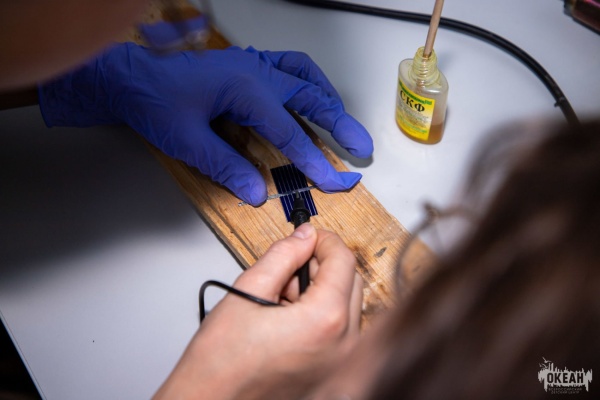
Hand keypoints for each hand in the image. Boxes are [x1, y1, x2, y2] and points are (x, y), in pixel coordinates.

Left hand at [38, 43, 373, 204]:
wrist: (132, 78)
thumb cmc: (154, 102)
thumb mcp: (189, 141)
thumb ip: (227, 167)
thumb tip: (257, 192)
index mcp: (245, 89)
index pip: (290, 132)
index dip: (315, 161)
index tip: (334, 181)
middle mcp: (256, 72)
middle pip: (310, 99)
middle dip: (340, 125)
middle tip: (361, 149)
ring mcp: (253, 64)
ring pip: (305, 76)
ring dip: (328, 99)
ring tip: (344, 121)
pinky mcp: (247, 65)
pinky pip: (289, 65)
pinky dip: (308, 79)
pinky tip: (312, 93)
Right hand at [153, 223, 362, 399]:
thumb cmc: (221, 361)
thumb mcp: (248, 290)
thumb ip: (283, 256)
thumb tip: (304, 236)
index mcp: (325, 321)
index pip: (343, 261)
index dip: (325, 240)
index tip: (309, 235)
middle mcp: (344, 346)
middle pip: (351, 282)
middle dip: (322, 267)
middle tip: (288, 270)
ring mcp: (341, 364)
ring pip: (348, 306)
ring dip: (322, 292)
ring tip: (282, 300)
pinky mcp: (334, 375)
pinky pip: (342, 332)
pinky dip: (323, 316)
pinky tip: (289, 320)